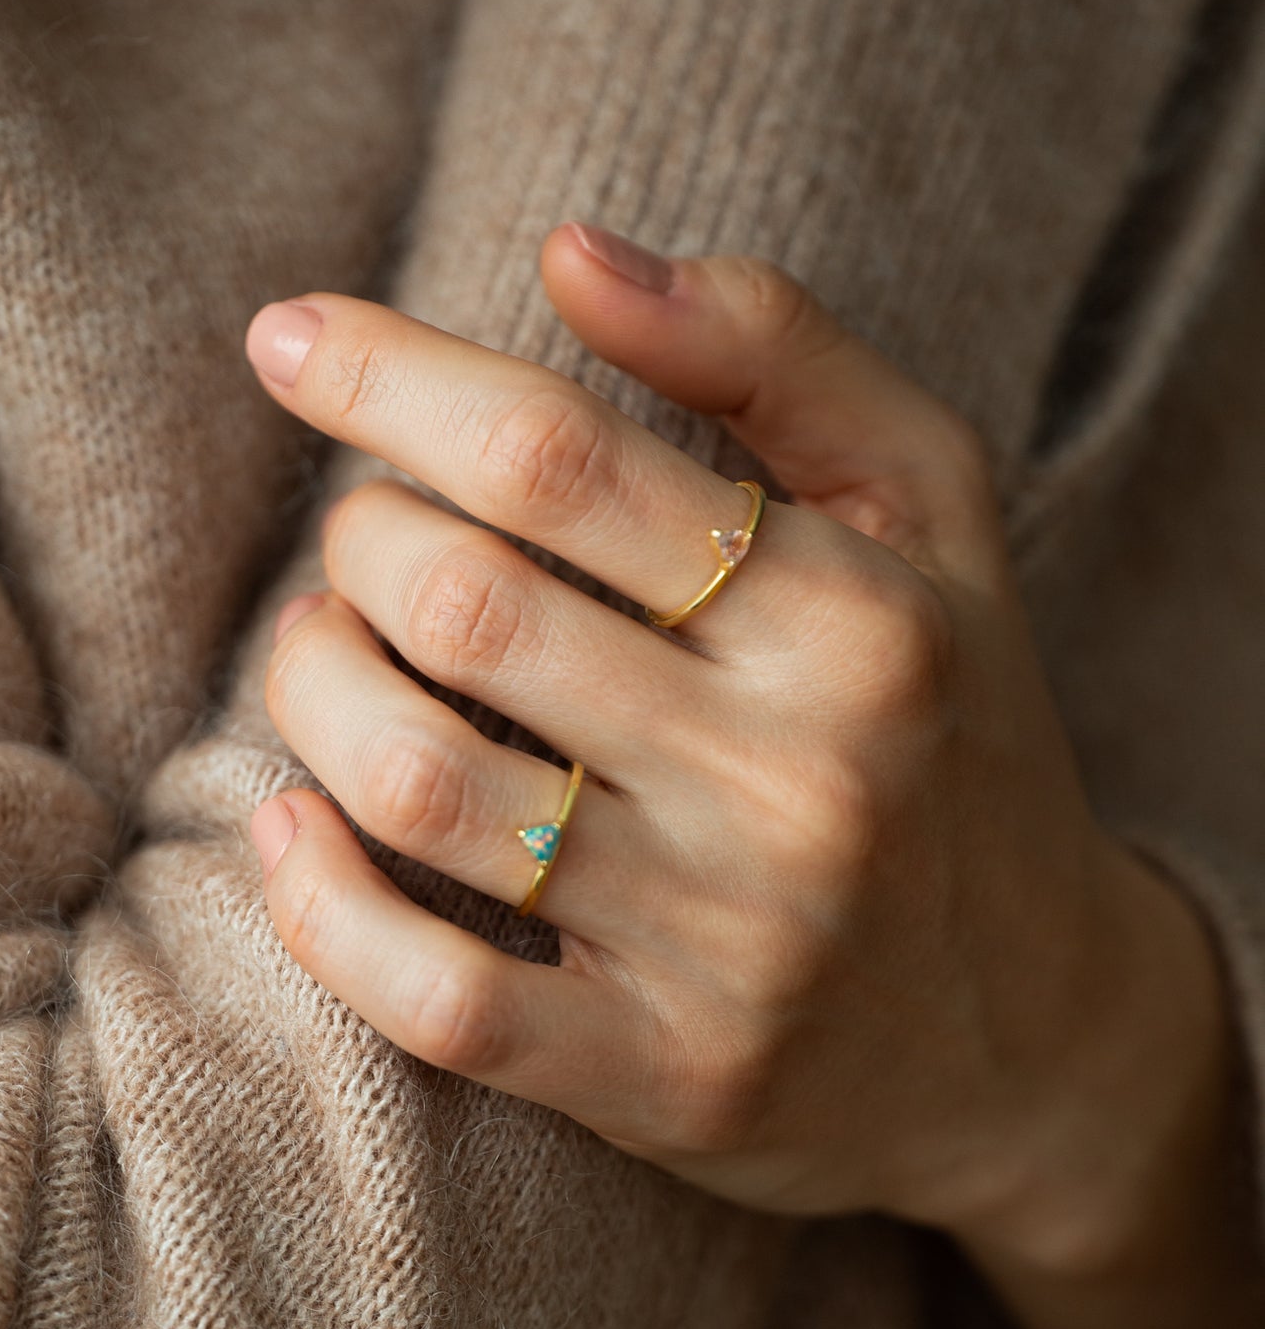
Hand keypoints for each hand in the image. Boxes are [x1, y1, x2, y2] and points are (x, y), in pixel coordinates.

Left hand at [241, 225, 1213, 1260]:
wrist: (1040, 1034)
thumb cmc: (951, 730)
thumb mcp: (926, 512)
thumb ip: (772, 352)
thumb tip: (570, 252)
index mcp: (855, 616)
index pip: (558, 458)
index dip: (390, 382)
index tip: (289, 342)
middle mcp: (797, 778)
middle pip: (463, 607)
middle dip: (357, 542)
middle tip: (363, 540)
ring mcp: (727, 943)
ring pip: (419, 785)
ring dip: (312, 692)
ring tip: (324, 655)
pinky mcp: (661, 1076)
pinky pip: (437, 1000)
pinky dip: (319, 909)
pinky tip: (287, 833)